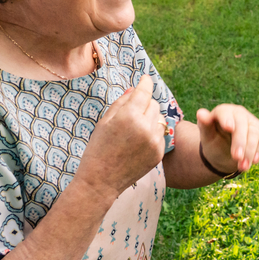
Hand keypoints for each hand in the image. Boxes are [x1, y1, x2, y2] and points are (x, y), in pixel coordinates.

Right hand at [76, 75, 163, 198]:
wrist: (100, 181)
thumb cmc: (97, 149)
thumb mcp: (104, 122)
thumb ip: (122, 102)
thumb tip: (135, 88)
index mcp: (129, 116)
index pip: (144, 91)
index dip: (145, 83)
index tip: (146, 78)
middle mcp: (145, 127)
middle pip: (153, 104)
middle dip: (144, 104)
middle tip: (131, 114)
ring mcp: (154, 141)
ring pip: (160, 118)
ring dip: (150, 119)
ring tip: (133, 130)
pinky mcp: (159, 153)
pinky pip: (161, 134)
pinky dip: (152, 134)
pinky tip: (137, 143)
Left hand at [196, 104, 258, 173]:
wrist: (224, 152)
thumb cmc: (214, 141)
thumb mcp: (206, 136)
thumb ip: (204, 124)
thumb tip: (200, 113)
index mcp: (223, 111)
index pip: (225, 113)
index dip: (227, 119)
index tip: (229, 128)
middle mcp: (239, 113)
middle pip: (242, 125)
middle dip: (240, 142)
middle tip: (237, 158)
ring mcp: (252, 121)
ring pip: (255, 133)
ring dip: (250, 151)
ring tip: (243, 167)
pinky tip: (255, 161)